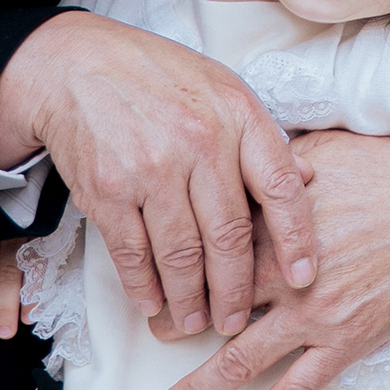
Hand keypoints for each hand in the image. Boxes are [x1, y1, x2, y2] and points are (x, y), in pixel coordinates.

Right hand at [0, 11, 312, 348]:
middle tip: (237, 321)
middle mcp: (200, 145)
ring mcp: (151, 169)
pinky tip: (153, 305)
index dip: (297, 239)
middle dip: (235, 289)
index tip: (304, 278)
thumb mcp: (225, 90)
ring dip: (189, 299)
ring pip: (181, 253)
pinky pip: (132, 252)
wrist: (78, 67)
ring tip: (195, 323)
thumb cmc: (161, 79)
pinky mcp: (107, 190)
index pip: (281, 188)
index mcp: (239, 118)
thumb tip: (311, 179)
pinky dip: (143, 286)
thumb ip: (264, 138)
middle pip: (229, 235)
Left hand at [154, 132, 389, 389]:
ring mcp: (315, 316)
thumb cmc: (389, 174)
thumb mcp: (327, 150)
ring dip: (202, 387)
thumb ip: (280, 166)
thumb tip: (251, 162)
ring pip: (244, 361)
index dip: (181, 272)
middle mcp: (286, 280)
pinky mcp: (347, 342)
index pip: (212, 258)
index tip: (161, 281)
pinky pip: (300, 386)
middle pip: (214, 313)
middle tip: (155, 339)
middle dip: (177, 330)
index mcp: (276, 232)